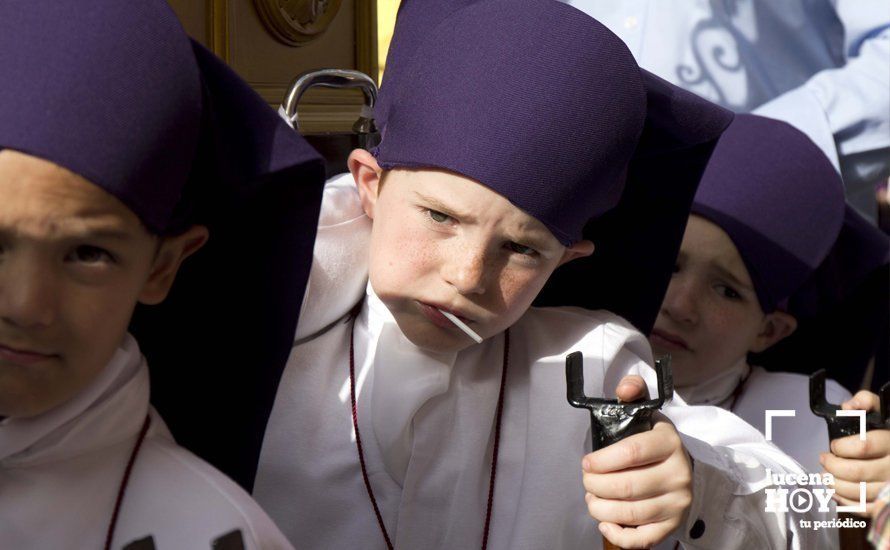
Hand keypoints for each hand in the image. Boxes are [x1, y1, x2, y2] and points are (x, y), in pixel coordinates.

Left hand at [581, 375, 692, 547]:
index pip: (632, 452)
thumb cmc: (654, 442)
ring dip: (601, 508)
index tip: (586, 463)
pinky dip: (618, 535)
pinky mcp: (673, 524)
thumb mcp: (645, 412)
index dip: (601, 460)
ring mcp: (678, 502)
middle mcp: (678, 474)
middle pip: (627, 486)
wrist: (684, 467)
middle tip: (586, 481)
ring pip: (631, 513)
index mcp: (669, 443)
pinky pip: (643, 539)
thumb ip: (632, 392)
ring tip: (592, 498)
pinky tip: (605, 522)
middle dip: (595, 485)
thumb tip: (625, 387)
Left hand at [820, 390, 889, 515]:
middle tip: (824, 460)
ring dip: (834, 484)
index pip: (863, 446)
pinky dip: (845, 501)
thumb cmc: (889, 433)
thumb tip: (847, 406)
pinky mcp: (887, 503)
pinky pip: (864, 508)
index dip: (842, 447)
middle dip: (833, 466)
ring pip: (859, 491)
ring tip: (825, 475)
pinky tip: (835, 491)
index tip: (833, 446)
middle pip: (857, 471)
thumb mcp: (884, 413)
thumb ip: (867, 402)